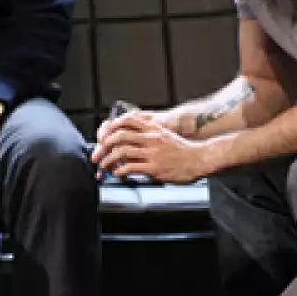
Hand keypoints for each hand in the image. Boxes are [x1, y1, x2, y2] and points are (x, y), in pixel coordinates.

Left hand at [92, 113, 212, 183]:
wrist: (199, 159)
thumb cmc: (182, 150)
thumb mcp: (164, 135)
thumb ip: (148, 135)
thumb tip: (128, 141)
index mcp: (152, 128)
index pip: (125, 121)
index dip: (109, 128)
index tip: (101, 138)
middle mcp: (150, 138)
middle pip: (119, 137)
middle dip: (103, 147)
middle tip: (97, 156)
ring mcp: (152, 153)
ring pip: (121, 153)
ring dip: (108, 161)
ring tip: (104, 167)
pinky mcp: (154, 167)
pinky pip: (130, 168)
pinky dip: (119, 172)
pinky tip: (118, 174)